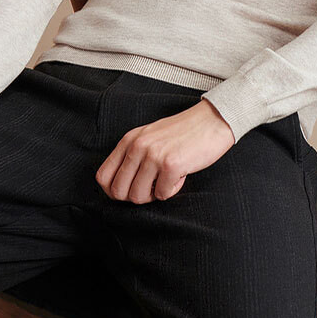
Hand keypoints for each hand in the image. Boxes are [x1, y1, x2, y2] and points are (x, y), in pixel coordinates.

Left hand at [95, 98, 234, 203]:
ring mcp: (153, 155)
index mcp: (129, 140)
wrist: (213, 120)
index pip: (103, 177)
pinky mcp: (171, 165)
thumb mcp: (150, 137)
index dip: (115, 191)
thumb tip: (119, 187)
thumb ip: (133, 156)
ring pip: (139, 197)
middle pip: (119, 192)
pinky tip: (181, 174)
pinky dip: (173, 190)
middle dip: (136, 196)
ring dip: (155, 193)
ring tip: (168, 178)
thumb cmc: (184, 132)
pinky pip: (163, 195)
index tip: (132, 188)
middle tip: (153, 186)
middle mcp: (137, 146)